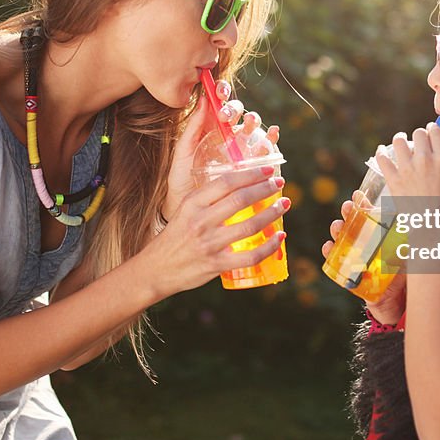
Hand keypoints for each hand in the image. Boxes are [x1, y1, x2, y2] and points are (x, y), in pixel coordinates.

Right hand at [142, 166, 290, 296]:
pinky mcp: (216, 265)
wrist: (156, 269)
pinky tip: (280, 237)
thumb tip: (243, 185)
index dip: (250, 174)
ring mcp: (209, 244)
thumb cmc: (176, 236)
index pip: (226, 182)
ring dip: (272, 213)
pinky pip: (250, 256)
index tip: (267, 170)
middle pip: (240, 200)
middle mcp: (200, 221)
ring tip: (284, 205)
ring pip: (249, 226)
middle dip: (265, 189)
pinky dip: (269, 246)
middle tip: (280, 183)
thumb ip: (208, 199)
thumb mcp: (185, 210)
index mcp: (192, 203)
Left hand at [163, 83, 279, 220]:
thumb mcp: (183, 154)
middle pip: (239, 113)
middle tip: (227, 117)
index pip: (219, 103)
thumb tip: (201, 100)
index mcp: (211, 129)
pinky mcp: (257, 164)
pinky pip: (267, 148)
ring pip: (254, 128)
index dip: (221, 93)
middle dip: (236, 110)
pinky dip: (272, 138)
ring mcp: (245, 149)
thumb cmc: (184, 181)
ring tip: (249, 123)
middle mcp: (230, 136)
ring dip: (254, 121)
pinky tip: (271, 134)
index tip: (217, 96)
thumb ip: (192, 130)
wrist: (191, 212)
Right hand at [322, 194, 405, 325]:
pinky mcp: (350, 272)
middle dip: (347, 213)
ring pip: (342, 239)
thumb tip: (425, 226)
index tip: (358, 195)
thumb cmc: (407, 276)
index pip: (370, 216)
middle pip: (354, 223)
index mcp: (381, 236)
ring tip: (337, 226)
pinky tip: (328, 247)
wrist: (399, 303)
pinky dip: (330, 253)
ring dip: (337, 230)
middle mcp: (367, 243)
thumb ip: (417, 245)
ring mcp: (356, 257)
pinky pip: (336, 261)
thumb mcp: (413, 257)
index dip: (363, 204)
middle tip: (347, 208)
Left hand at [375, 124, 439, 200]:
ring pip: (399, 141)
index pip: (435, 131)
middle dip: (418, 135)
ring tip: (400, 141)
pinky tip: (382, 152)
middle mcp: (425, 160)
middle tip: (417, 141)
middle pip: (418, 133)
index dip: (432, 129)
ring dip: (400, 140)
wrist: (433, 225)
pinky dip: (381, 153)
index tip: (430, 131)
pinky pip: (382, 159)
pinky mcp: (393, 179)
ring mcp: (407, 169)